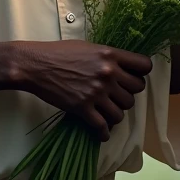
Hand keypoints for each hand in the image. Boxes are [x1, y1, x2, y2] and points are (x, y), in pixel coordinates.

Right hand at [17, 40, 152, 141]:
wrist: (35, 65)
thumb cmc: (58, 52)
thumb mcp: (88, 47)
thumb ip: (107, 56)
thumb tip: (121, 67)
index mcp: (110, 55)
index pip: (144, 66)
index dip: (141, 73)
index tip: (133, 77)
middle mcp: (108, 74)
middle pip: (135, 91)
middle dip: (127, 94)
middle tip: (117, 95)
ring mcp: (96, 92)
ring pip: (122, 112)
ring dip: (116, 113)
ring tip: (108, 112)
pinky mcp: (83, 108)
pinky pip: (103, 126)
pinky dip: (104, 132)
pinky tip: (101, 131)